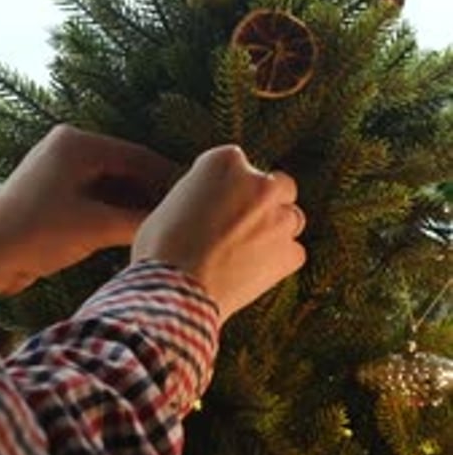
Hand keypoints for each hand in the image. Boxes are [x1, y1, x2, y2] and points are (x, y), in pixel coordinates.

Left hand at [0, 125, 178, 303]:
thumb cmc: (37, 233)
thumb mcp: (97, 226)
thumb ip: (139, 220)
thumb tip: (177, 220)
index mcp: (77, 143)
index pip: (138, 156)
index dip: (169, 179)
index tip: (196, 198)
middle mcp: (68, 147)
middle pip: (125, 168)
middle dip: (152, 193)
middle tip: (184, 215)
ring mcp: (59, 169)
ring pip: (111, 184)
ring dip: (134, 205)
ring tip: (165, 225)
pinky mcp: (53, 192)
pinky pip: (95, 196)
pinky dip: (115, 211)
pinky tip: (135, 229)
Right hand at [132, 145, 305, 323]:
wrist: (176, 292)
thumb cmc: (161, 251)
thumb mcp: (171, 206)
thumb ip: (199, 196)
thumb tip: (205, 206)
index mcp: (224, 162)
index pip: (237, 164)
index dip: (228, 187)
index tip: (219, 204)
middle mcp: (259, 183)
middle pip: (278, 186)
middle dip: (264, 203)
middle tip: (243, 225)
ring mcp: (279, 218)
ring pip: (291, 217)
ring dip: (276, 230)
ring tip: (248, 252)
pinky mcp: (290, 253)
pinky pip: (294, 252)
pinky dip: (279, 261)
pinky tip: (254, 272)